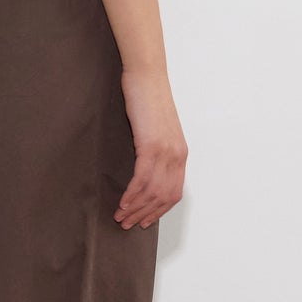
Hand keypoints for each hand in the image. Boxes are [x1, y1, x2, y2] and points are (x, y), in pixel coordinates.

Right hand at [115, 67, 187, 228]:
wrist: (146, 77)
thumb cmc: (147, 100)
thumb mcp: (155, 130)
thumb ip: (154, 151)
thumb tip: (143, 171)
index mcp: (180, 154)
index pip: (174, 193)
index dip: (158, 211)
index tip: (143, 220)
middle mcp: (177, 155)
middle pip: (164, 197)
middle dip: (145, 215)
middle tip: (128, 224)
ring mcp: (167, 151)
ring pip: (153, 191)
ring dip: (136, 208)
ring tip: (121, 217)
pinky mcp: (152, 145)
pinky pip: (143, 179)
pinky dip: (132, 194)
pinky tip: (122, 202)